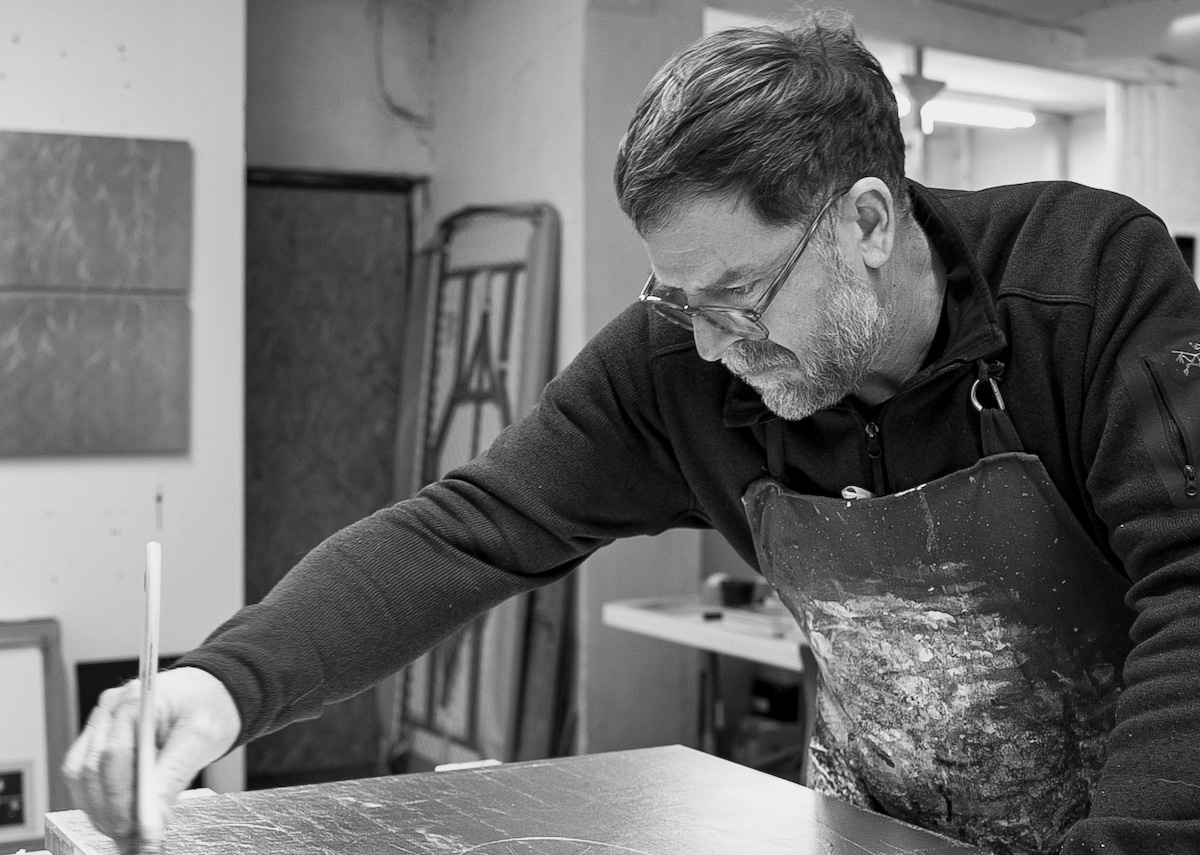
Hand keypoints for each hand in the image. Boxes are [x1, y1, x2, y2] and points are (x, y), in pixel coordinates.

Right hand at [63, 667, 240, 853]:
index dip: (120, 799)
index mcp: (136, 700)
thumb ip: (174, 777)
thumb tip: (152, 821)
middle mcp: (111, 710)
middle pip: (90, 769)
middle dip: (108, 812)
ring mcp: (102, 723)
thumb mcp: (202, 738)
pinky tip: (120, 818)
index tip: (135, 829)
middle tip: (131, 842)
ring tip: (126, 836)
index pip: (113, 756)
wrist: (212, 693)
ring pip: (80, 776)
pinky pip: (87, 775)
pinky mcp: (101, 739)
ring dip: (99, 811)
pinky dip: (100, 801)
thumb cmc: (210, 705)